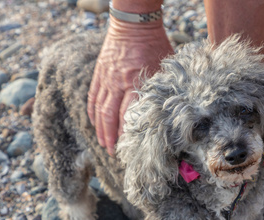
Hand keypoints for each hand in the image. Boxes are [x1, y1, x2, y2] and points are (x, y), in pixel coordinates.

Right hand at [87, 17, 172, 155]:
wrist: (133, 23)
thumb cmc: (155, 44)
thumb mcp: (164, 68)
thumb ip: (163, 90)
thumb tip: (170, 111)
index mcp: (135, 84)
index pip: (129, 116)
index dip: (129, 135)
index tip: (133, 148)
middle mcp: (118, 84)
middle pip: (111, 118)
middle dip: (112, 138)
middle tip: (115, 153)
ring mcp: (106, 79)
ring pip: (99, 111)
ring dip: (101, 130)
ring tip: (104, 145)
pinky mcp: (99, 74)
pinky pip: (93, 97)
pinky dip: (93, 113)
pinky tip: (95, 124)